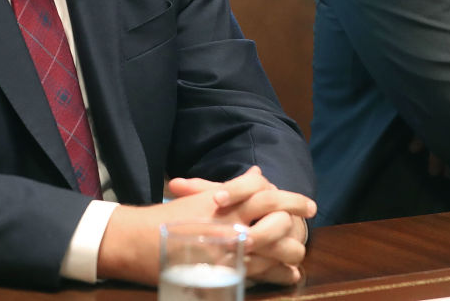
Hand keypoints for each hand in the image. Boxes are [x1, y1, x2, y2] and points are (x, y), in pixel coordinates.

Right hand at [97, 166, 314, 285]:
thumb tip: (259, 174)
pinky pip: (262, 274)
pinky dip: (280, 275)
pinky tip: (289, 274)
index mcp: (227, 203)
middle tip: (307, 221)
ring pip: (275, 250)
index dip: (291, 199)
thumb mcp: (202, 196)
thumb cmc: (170, 217)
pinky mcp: (227, 271)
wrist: (140, 241)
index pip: (268, 195)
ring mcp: (231, 250)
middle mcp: (232, 224)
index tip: (308, 204)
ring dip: (291, 250)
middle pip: (278, 221)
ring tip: (297, 251)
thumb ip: (234, 187)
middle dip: (296, 223)